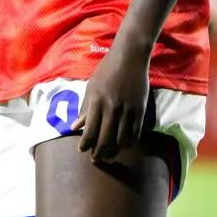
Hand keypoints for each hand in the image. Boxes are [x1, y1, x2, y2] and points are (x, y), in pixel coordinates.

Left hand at [71, 43, 149, 161]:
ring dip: (114, 151)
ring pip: (121, 141)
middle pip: (105, 140)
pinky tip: (122, 146)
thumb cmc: (107, 71)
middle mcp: (112, 108)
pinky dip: (128, 143)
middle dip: (99, 153)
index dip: (85, 144)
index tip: (82, 150)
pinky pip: (135, 134)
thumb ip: (85, 108)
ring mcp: (128, 111)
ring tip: (108, 155)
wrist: (130, 58)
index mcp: (97, 102)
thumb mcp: (91, 87)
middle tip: (95, 158)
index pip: (90, 131)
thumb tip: (75, 127)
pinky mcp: (140, 111)